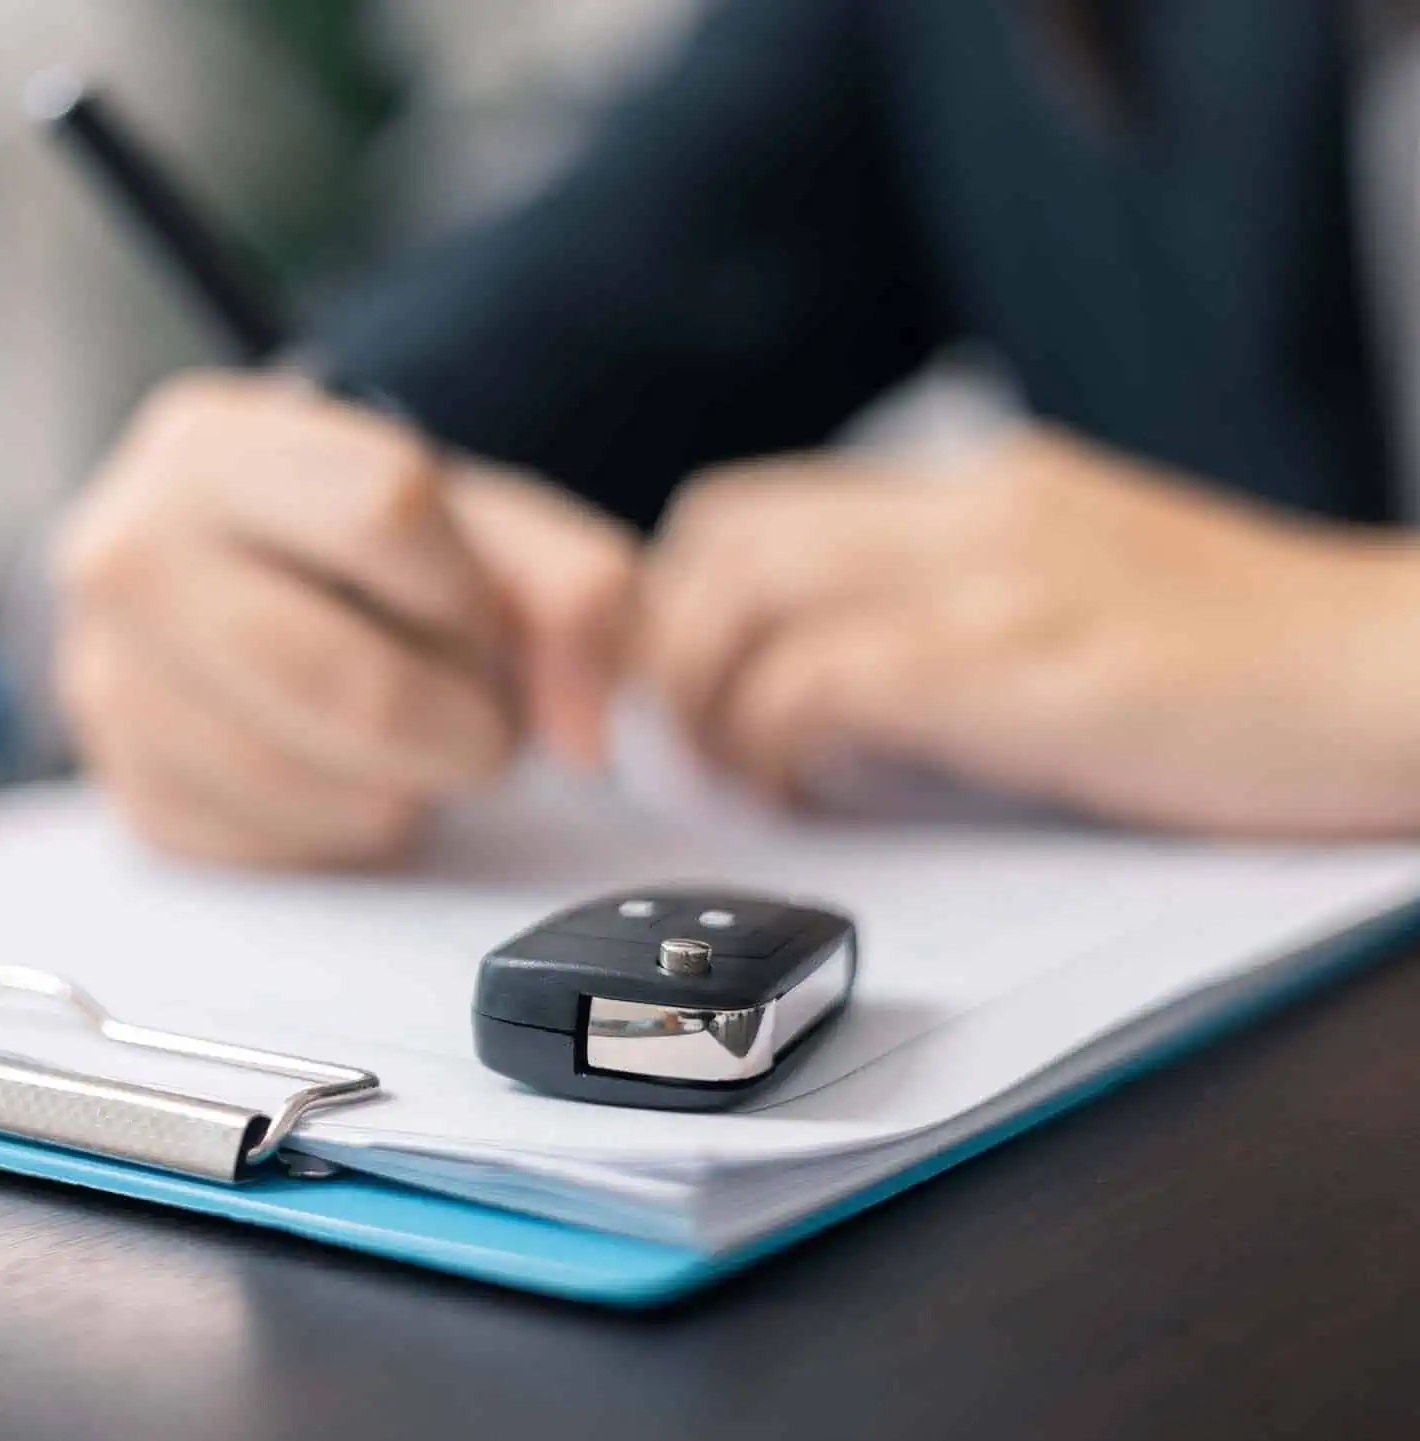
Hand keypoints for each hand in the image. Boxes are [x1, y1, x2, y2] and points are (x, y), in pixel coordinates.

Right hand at [53, 372, 637, 866]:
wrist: (236, 590)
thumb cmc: (359, 551)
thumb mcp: (475, 523)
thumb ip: (571, 591)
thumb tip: (587, 735)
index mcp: (212, 446)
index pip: (386, 508)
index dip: (470, 590)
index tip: (477, 618)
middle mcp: (127, 554)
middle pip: (346, 678)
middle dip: (458, 725)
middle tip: (477, 721)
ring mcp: (108, 682)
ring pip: (311, 782)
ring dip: (403, 785)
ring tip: (408, 741)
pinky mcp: (130, 794)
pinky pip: (276, 849)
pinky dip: (345, 830)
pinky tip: (346, 775)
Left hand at [643, 426, 1419, 836]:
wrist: (1412, 676)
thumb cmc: (1260, 665)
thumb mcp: (1085, 591)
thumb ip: (963, 608)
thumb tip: (836, 682)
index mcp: (982, 490)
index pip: (752, 506)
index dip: (681, 601)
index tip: (688, 688)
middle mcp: (972, 513)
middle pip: (719, 538)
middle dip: (671, 648)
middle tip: (695, 742)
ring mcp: (1000, 582)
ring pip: (749, 601)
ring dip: (713, 703)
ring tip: (749, 779)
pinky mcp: (1031, 671)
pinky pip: (827, 683)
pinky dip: (785, 746)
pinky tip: (820, 794)